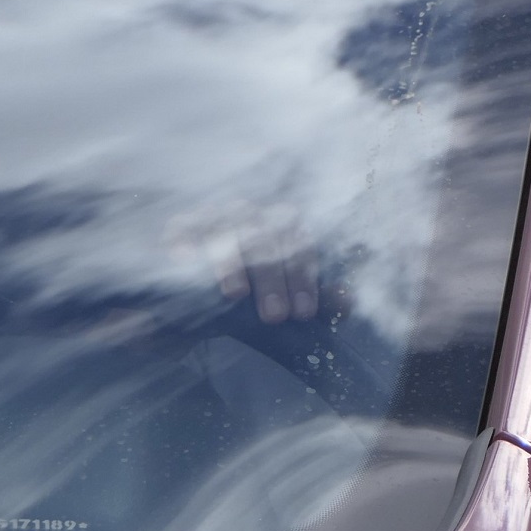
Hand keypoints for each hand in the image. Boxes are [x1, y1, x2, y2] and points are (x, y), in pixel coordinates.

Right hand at [165, 202, 319, 323]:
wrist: (196, 296)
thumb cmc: (252, 291)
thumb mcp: (285, 295)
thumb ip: (318, 298)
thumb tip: (348, 300)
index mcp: (284, 227)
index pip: (300, 247)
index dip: (303, 280)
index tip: (303, 313)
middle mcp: (253, 215)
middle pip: (266, 240)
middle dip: (272, 279)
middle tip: (274, 316)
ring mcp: (217, 216)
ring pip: (228, 231)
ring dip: (233, 263)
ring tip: (235, 295)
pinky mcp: (182, 223)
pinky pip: (183, 226)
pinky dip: (183, 240)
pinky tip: (184, 261)